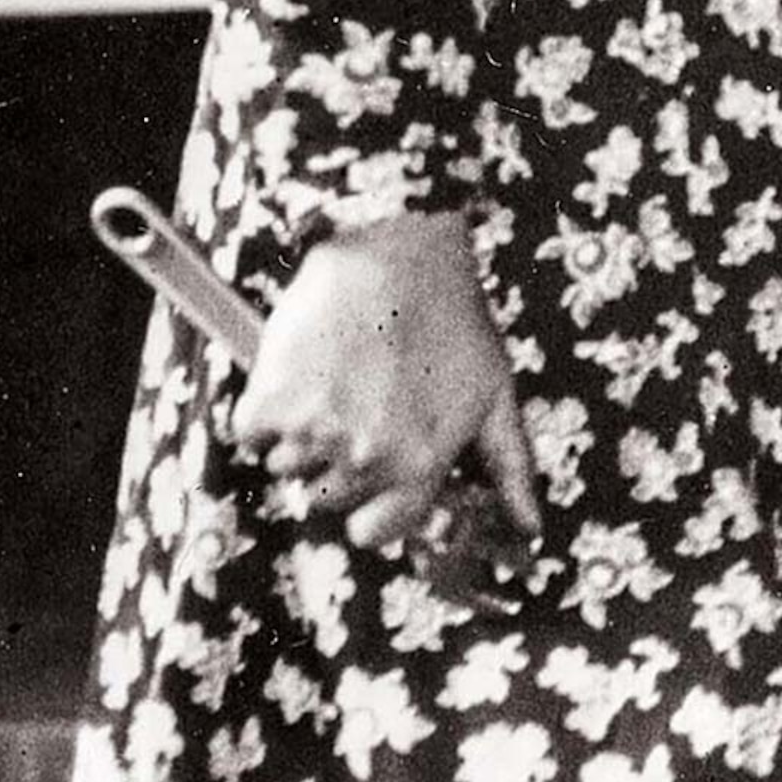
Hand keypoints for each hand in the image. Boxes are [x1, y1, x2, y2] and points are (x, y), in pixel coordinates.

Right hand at [233, 211, 542, 559]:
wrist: (394, 247)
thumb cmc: (452, 319)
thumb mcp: (493, 394)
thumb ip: (510, 469)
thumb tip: (531, 530)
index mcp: (418, 466)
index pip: (373, 534)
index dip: (373, 507)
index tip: (375, 476)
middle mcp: (364, 458)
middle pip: (329, 499)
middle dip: (342, 463)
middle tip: (361, 409)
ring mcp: (313, 431)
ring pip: (289, 468)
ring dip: (303, 437)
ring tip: (335, 384)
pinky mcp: (269, 398)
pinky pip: (251, 435)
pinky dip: (264, 413)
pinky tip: (299, 374)